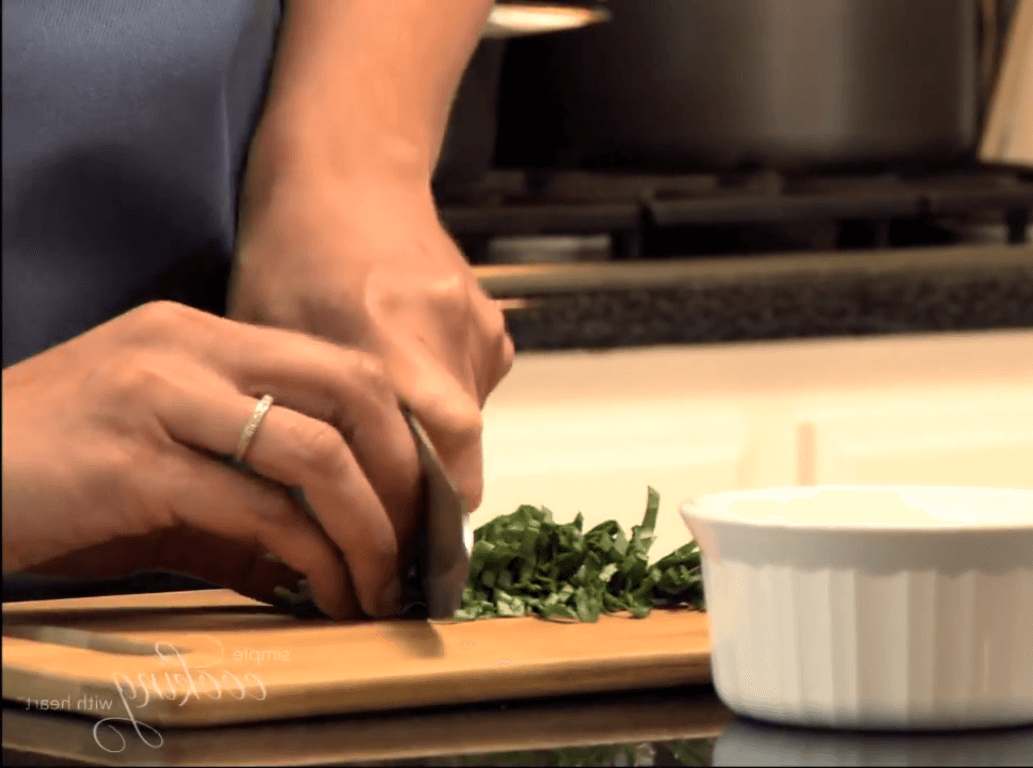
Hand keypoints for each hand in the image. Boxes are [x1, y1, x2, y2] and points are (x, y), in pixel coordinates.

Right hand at [1, 302, 419, 618]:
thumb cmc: (47, 478)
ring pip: (314, 452)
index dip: (400, 433)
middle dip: (404, 472)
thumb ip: (242, 489)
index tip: (422, 499)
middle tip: (417, 540)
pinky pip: (256, 509)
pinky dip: (310, 556)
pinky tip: (325, 591)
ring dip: (368, 526)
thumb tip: (327, 549)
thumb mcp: (159, 467)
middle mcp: (185, 348)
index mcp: (197, 335)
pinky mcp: (131, 462)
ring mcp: (158, 396)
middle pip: (350, 390)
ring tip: (383, 582)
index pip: (339, 366)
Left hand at [228, 175, 513, 531]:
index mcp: (377, 334)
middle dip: (431, 501)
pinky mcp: (493, 323)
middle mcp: (440, 330)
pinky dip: (446, 410)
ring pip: (469, 425)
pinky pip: (477, 391)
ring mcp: (475, 324)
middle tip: (397, 539)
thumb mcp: (268, 337)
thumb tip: (309, 506)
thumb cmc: (290, 254)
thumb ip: (300, 414)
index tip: (399, 557)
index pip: (430, 450)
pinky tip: (409, 391)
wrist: (349, 177)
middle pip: (460, 449)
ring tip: (387, 457)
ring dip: (433, 455)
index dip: (422, 513)